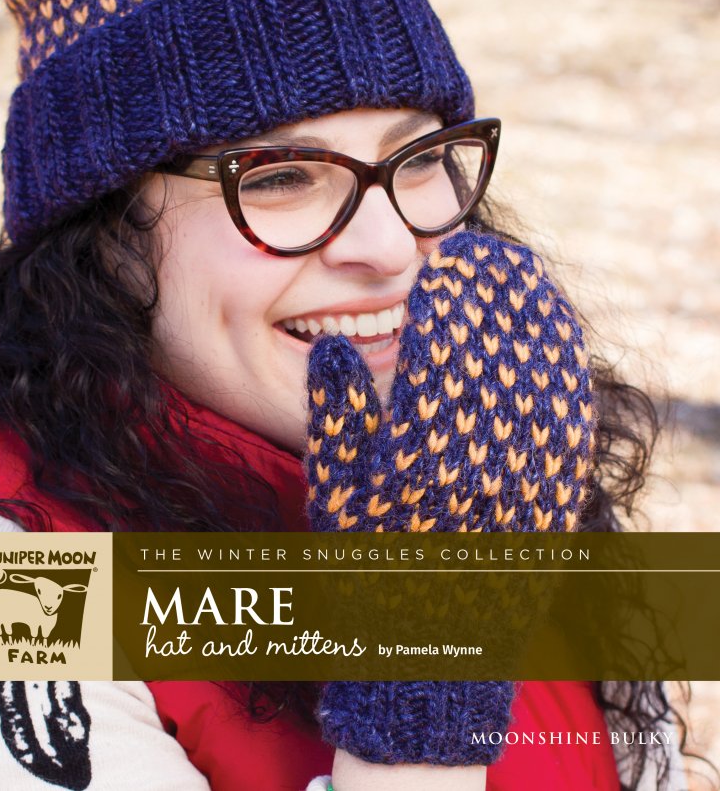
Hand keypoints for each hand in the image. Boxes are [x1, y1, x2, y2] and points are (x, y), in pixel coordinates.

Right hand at [305, 231, 595, 763]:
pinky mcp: (554, 495)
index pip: (444, 346)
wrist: (429, 647)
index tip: (450, 260)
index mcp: (420, 445)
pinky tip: (560, 342)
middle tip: (491, 254)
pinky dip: (566, 371)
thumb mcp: (336, 490)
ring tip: (525, 280)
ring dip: (536, 318)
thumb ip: (335, 413)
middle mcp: (480, 452)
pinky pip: (569, 419)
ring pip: (542, 377)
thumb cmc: (370, 565)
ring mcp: (525, 473)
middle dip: (497, 293)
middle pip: (499, 348)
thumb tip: (332, 346)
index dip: (451, 294)